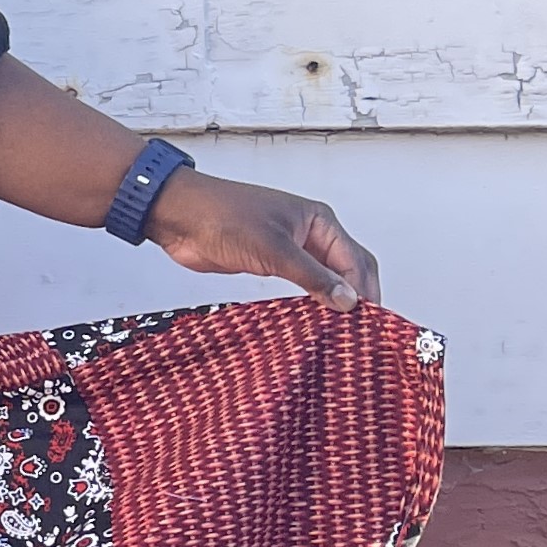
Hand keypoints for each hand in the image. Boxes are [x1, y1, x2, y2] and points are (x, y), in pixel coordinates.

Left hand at [147, 168, 380, 308]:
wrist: (180, 217)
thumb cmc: (223, 216)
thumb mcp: (274, 249)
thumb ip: (311, 276)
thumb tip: (347, 299)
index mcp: (319, 221)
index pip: (355, 261)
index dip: (364, 291)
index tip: (366, 322)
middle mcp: (310, 234)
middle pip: (349, 268)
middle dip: (358, 295)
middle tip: (362, 330)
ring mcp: (290, 249)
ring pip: (326, 277)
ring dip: (335, 300)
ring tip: (343, 330)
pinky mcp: (270, 263)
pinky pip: (302, 284)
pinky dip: (311, 301)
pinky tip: (314, 320)